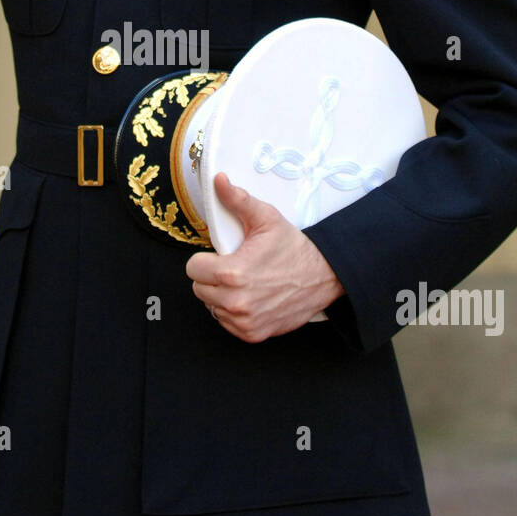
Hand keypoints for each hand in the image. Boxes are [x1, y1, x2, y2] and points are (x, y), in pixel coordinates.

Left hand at [185, 172, 343, 342]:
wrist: (324, 276)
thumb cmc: (294, 248)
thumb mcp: (266, 218)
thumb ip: (237, 200)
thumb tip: (218, 181)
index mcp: (232, 273)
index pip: (192, 269)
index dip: (205, 260)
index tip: (221, 256)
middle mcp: (235, 301)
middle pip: (199, 289)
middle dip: (211, 277)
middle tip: (234, 268)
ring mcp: (244, 321)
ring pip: (212, 307)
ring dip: (221, 296)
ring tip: (244, 283)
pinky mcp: (252, 334)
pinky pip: (226, 323)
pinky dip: (234, 313)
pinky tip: (250, 298)